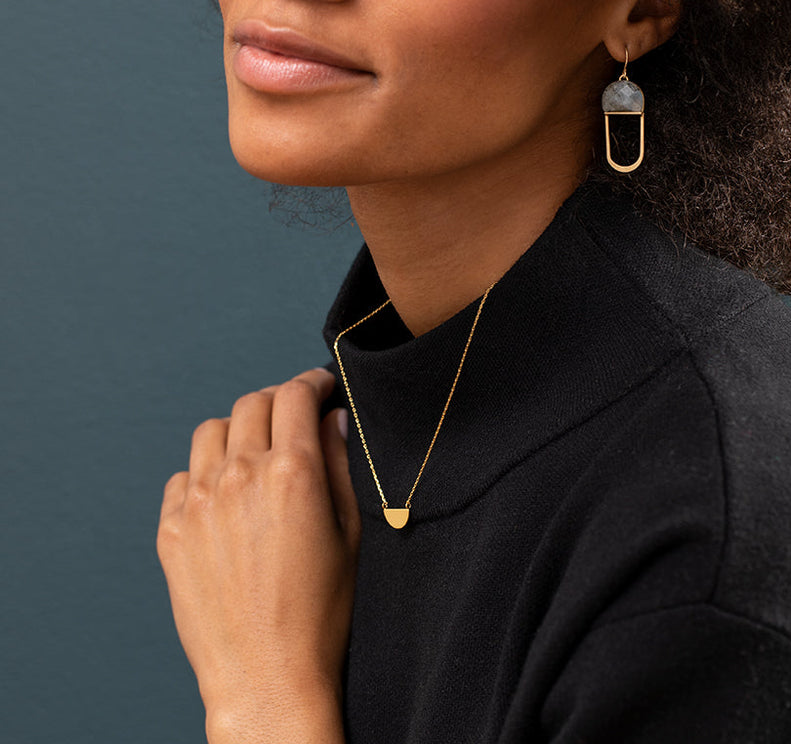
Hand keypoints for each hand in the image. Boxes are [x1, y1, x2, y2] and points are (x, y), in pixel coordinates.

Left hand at [157, 368, 359, 743]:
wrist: (266, 676)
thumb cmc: (320, 611)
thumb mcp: (350, 532)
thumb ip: (340, 464)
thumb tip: (333, 420)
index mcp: (291, 473)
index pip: (296, 395)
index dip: (313, 382)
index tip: (323, 387)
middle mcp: (240, 476)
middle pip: (253, 403)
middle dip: (279, 400)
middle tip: (295, 417)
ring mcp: (199, 502)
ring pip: (213, 431)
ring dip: (240, 429)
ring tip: (257, 452)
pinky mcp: (171, 530)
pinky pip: (183, 476)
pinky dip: (207, 471)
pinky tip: (227, 494)